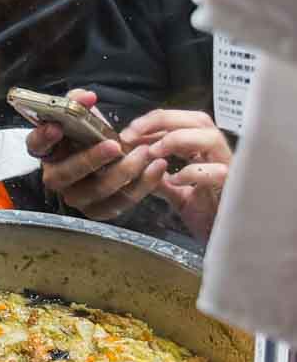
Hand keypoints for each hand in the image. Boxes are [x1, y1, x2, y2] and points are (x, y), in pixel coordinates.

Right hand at [32, 89, 166, 220]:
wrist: (108, 158)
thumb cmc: (90, 136)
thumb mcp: (82, 116)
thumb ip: (79, 102)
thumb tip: (86, 96)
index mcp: (47, 151)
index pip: (36, 145)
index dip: (43, 137)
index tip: (56, 128)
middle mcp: (56, 178)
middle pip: (66, 174)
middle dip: (91, 159)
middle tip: (114, 145)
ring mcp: (76, 197)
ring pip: (97, 190)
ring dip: (123, 172)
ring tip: (144, 153)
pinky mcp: (98, 210)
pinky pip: (120, 203)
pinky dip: (141, 186)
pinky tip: (156, 168)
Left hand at [124, 108, 231, 240]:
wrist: (225, 241)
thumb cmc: (207, 216)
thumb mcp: (176, 193)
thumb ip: (158, 178)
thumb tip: (134, 164)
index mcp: (206, 152)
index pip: (183, 121)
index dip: (155, 121)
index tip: (128, 132)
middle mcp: (219, 155)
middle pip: (199, 120)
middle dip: (163, 121)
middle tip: (132, 134)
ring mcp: (229, 169)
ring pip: (211, 138)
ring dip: (177, 139)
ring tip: (153, 151)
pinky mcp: (233, 189)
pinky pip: (216, 172)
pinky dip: (192, 172)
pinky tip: (174, 179)